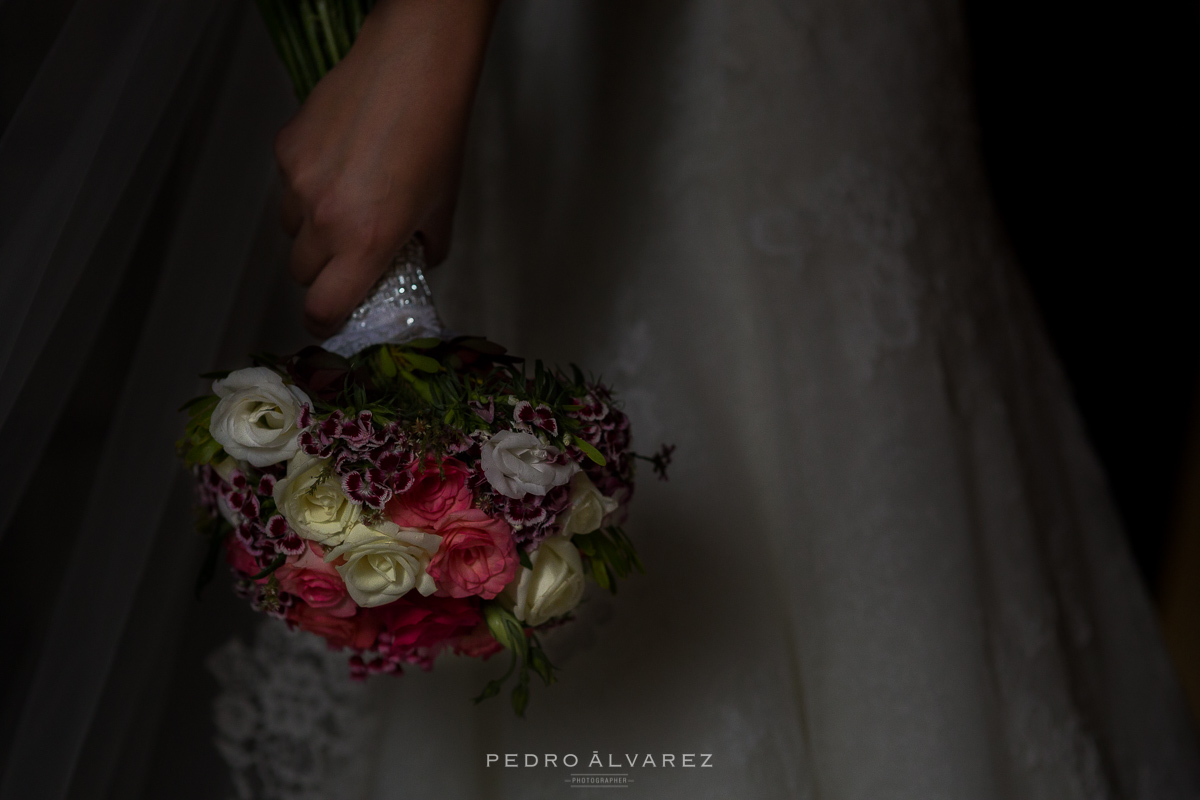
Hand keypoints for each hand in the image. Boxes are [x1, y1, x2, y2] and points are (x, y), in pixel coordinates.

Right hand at [274, 0, 496, 336]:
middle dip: (323, 271)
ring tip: (347, 199)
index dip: (324, 321)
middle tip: (349, 252)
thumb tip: (415, 262)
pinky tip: (338, 162)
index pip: (322, 307)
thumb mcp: (442, 206)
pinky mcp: (285, 149)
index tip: (331, 318)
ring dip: (312, 229)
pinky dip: (306, 186)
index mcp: (366, 242)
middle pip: (301, 272)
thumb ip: (425, 248)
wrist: (412, 68)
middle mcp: (325, 219)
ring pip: (289, 229)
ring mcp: (298, 182)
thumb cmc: (436, 136)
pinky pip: (286, 186)